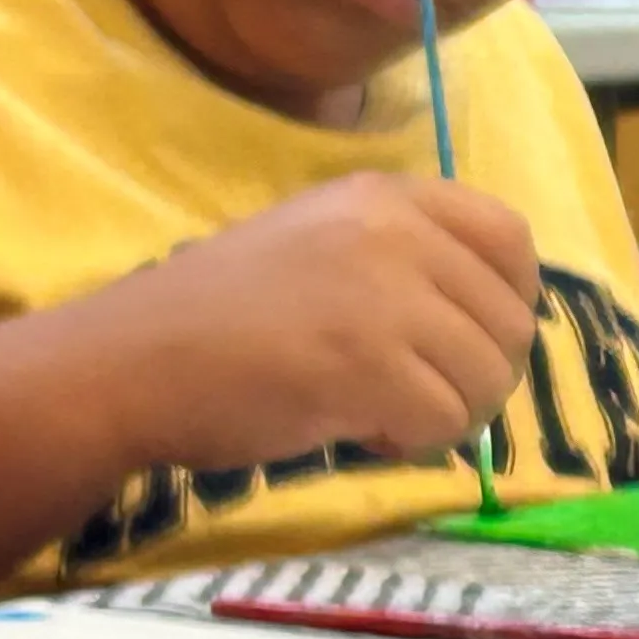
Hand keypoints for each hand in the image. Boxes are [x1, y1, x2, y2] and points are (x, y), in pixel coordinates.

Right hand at [57, 174, 540, 477]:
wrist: (126, 363)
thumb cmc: (218, 316)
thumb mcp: (319, 246)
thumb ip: (404, 262)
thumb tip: (493, 323)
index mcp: (384, 196)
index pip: (510, 239)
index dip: (510, 301)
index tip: (472, 340)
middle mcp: (393, 232)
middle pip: (511, 321)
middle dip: (478, 375)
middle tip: (416, 395)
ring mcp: (384, 296)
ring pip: (489, 377)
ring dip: (449, 414)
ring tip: (382, 414)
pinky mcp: (369, 364)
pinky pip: (446, 421)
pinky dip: (415, 442)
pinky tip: (362, 431)